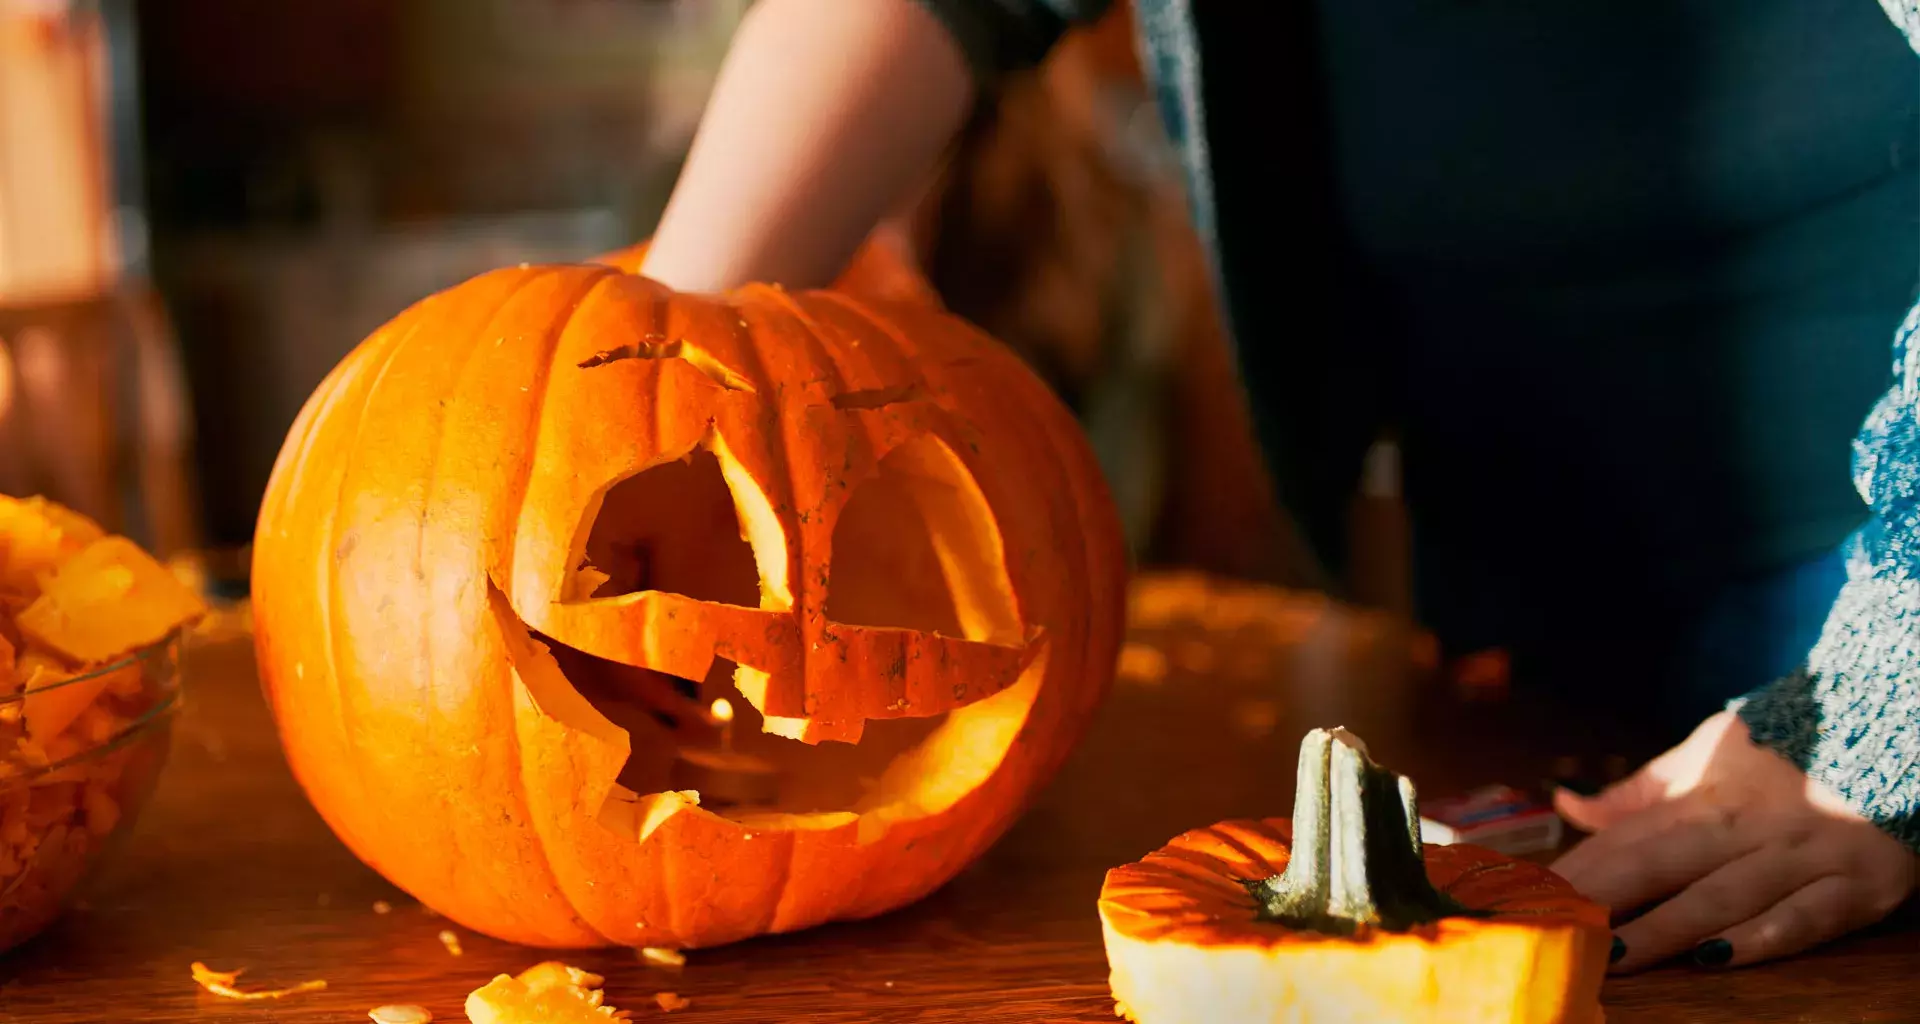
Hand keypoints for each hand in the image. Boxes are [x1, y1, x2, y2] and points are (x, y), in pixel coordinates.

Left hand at [1549, 711, 1916, 970]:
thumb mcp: (1706, 756)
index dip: (1578, 871)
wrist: (1891, 731)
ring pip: (1723, 896)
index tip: (1531, 898)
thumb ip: (1639, 791)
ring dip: (1666, 928)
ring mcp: (1803, 857)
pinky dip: (1761, 938)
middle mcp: (1747, 825)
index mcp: (1705, 795)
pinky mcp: (1858, 887)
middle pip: (1661, 864)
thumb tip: (1567, 805)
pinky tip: (1717, 957)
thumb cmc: (1784, 754)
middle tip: (1555, 930)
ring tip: (1613, 955)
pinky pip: (1806, 918)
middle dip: (1605, 898)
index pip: (1627, 839)